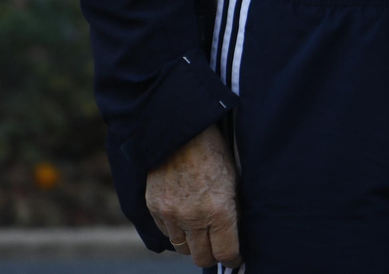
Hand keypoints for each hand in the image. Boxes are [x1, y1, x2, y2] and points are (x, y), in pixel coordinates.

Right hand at [146, 124, 240, 268]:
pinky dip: (175, 230)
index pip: (226, 253)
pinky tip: (184, 218)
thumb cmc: (214, 152)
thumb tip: (234, 233)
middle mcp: (193, 217)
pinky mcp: (154, 208)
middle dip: (212, 256)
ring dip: (192, 244)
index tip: (234, 257)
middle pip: (202, 258)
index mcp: (219, 210)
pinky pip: (166, 232)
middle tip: (217, 248)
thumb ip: (231, 209)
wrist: (181, 129)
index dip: (232, 258)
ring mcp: (171, 214)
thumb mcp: (233, 180)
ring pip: (182, 248)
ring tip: (200, 233)